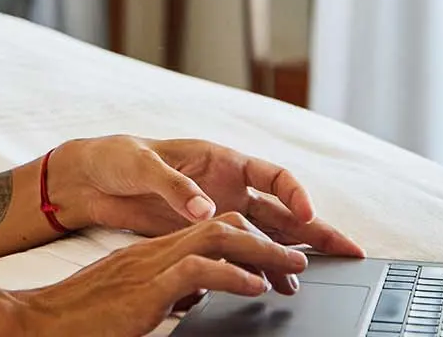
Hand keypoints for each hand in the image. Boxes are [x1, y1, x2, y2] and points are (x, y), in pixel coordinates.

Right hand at [10, 213, 307, 336]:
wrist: (34, 323)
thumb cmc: (80, 320)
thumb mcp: (134, 302)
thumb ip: (168, 296)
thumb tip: (199, 302)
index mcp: (155, 253)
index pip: (214, 230)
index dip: (254, 242)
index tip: (282, 262)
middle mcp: (157, 250)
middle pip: (226, 225)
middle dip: (270, 240)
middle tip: (302, 261)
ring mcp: (150, 265)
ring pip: (219, 239)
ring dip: (263, 253)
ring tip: (293, 269)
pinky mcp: (145, 286)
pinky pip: (197, 270)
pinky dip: (233, 277)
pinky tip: (255, 288)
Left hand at [48, 136, 365, 260]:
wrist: (92, 180)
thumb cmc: (119, 159)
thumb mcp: (144, 167)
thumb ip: (176, 188)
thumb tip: (207, 211)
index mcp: (222, 161)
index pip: (274, 176)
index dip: (295, 194)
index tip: (307, 215)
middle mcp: (229, 187)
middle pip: (285, 210)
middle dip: (318, 229)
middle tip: (350, 251)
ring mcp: (222, 212)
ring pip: (270, 234)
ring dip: (292, 253)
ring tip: (315, 278)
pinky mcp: (206, 234)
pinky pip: (243, 251)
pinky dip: (260, 266)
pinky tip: (274, 284)